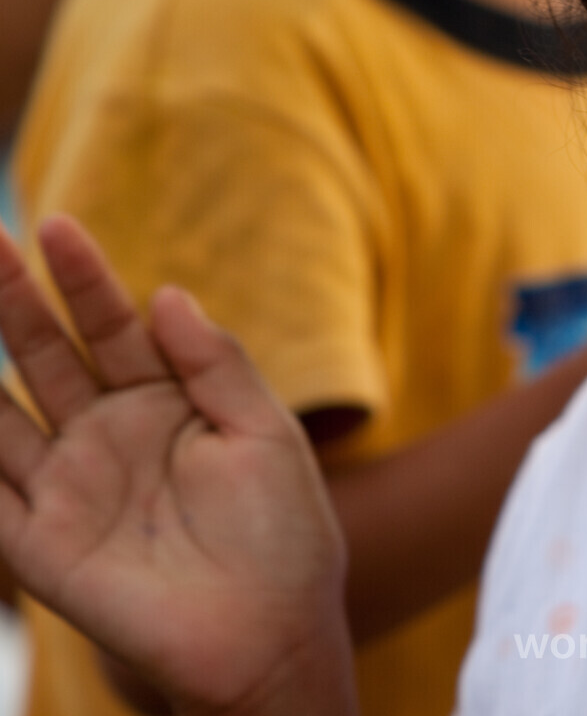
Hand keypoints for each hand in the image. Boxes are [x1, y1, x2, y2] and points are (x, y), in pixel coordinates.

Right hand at [0, 216, 356, 715]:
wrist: (270, 633)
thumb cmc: (284, 534)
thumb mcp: (265, 434)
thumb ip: (217, 363)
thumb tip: (168, 292)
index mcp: (168, 405)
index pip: (115, 327)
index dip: (87, 279)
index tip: (60, 227)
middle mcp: (110, 437)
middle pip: (48, 355)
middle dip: (15, 301)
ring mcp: (69, 487)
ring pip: (0, 412)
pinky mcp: (40, 544)